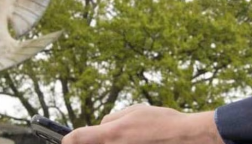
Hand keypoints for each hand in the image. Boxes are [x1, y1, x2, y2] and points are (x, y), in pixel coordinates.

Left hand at [61, 104, 223, 143]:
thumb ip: (112, 119)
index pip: (76, 139)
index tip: (67, 140)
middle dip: (94, 140)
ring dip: (111, 143)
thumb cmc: (161, 122)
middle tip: (106, 135)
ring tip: (133, 136)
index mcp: (111, 134)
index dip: (69, 139)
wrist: (184, 137)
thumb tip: (102, 125)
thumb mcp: (134, 111)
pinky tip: (138, 140)